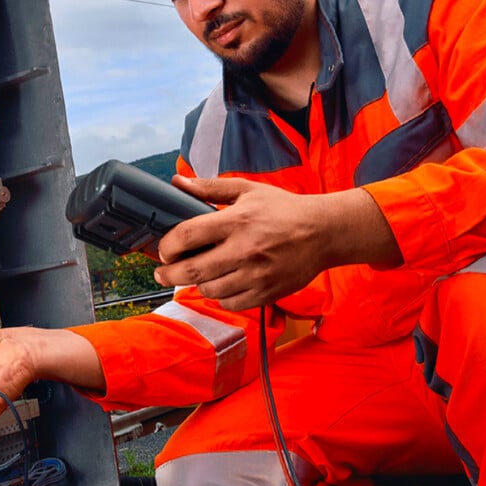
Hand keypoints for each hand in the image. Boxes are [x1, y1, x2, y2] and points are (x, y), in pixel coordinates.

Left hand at [153, 176, 400, 309]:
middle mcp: (244, 250)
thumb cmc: (283, 209)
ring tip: (196, 275)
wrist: (324, 232)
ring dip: (196, 284)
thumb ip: (209, 188)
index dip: (168, 246)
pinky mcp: (267, 293)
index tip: (163, 250)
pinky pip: (231, 303)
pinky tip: (220, 285)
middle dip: (169, 274)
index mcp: (237, 221)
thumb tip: (177, 182)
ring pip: (210, 290)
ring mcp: (256, 275)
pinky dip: (220, 297)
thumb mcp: (247, 190)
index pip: (188, 236)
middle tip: (162, 273)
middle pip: (193, 270)